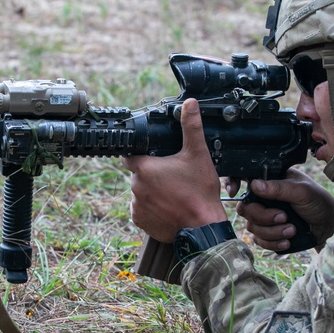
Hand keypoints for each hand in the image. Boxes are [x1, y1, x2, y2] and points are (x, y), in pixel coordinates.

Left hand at [121, 98, 225, 242]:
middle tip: (172, 176)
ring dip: (152, 191)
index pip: (130, 155)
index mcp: (144, 168)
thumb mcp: (198, 155)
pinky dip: (152, 207)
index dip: (140, 153)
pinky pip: (142, 209)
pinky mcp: (140, 221)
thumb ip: (191, 127)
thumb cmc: (200, 193)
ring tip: (173, 193)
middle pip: (139, 174)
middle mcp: (136, 187)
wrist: (203, 228)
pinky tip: (168, 206)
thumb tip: (190, 104)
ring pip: (141, 192)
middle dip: (152, 173)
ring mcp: (137, 205)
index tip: (152, 155)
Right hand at [235, 167, 333, 251]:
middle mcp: (263, 198)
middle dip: (264, 217)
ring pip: (252, 227)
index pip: (244, 178)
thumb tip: (255, 184)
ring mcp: (264, 217)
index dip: (233, 183)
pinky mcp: (268, 233)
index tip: (235, 192)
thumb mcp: (302, 191)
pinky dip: (273, 243)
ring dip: (272, 232)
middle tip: (283, 217)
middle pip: (245, 208)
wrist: (328, 228)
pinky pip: (259, 241)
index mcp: (270, 181)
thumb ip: (279, 188)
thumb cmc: (318, 203)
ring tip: (292, 230)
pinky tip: (287, 240)